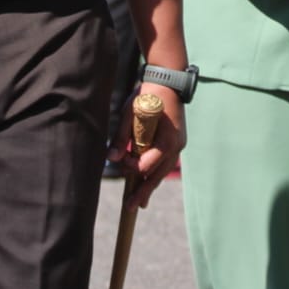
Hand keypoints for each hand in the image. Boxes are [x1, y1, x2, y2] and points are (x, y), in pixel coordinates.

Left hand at [108, 83, 185, 209]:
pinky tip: (148, 184)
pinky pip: (164, 163)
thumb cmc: (147, 96)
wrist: (167, 81)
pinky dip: (155, 173)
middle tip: (131, 207)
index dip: (132, 167)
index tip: (121, 160)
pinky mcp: (176, 142)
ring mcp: (178, 145)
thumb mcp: (130, 114)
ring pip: (162, 171)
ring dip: (150, 185)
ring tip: (140, 203)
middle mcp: (176, 146)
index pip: (148, 164)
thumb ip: (121, 138)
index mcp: (166, 140)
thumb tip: (110, 159)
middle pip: (158, 175)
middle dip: (143, 191)